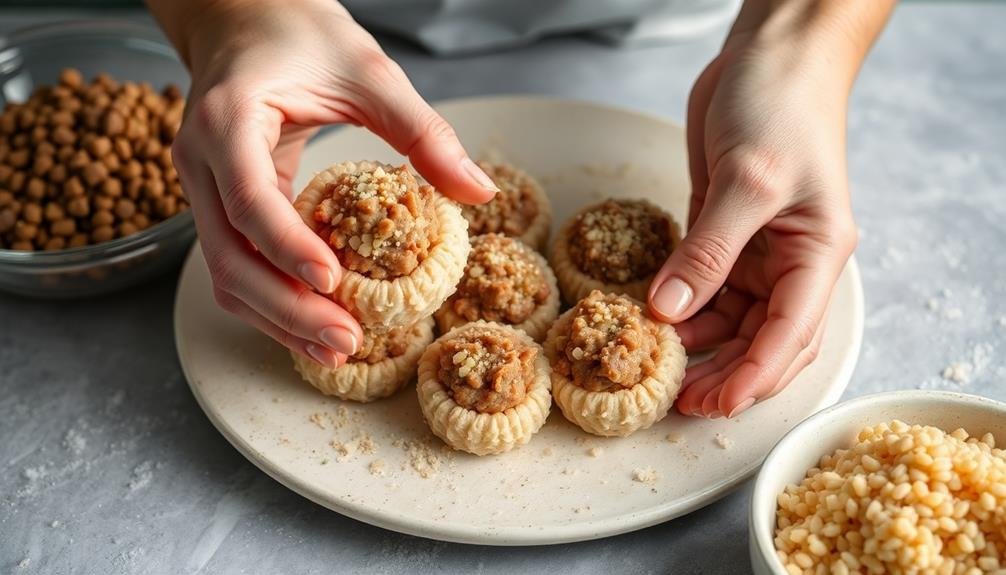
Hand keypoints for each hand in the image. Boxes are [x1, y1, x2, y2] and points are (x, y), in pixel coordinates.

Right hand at [155, 0, 497, 367]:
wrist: (245, 17)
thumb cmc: (302, 36)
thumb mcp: (369, 71)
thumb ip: (422, 130)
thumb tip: (480, 191)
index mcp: (229, 119)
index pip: (248, 197)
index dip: (288, 247)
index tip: (334, 283)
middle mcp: (201, 160)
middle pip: (229, 257)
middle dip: (287, 308)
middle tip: (347, 342)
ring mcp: (202, 187)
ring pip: (225, 274)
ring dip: (278, 319)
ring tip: (339, 350)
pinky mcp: (219, 204)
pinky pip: (237, 264)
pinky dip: (273, 301)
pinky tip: (316, 324)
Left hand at [647, 14, 864, 417]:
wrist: (769, 56)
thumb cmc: (781, 107)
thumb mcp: (747, 180)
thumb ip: (708, 250)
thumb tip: (669, 311)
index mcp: (816, 254)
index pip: (790, 335)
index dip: (754, 376)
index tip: (715, 405)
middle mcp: (790, 261)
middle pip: (762, 340)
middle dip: (726, 374)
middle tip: (679, 402)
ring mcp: (754, 250)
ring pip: (729, 320)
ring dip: (699, 347)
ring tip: (659, 369)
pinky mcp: (720, 234)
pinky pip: (701, 286)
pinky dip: (680, 308)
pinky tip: (652, 322)